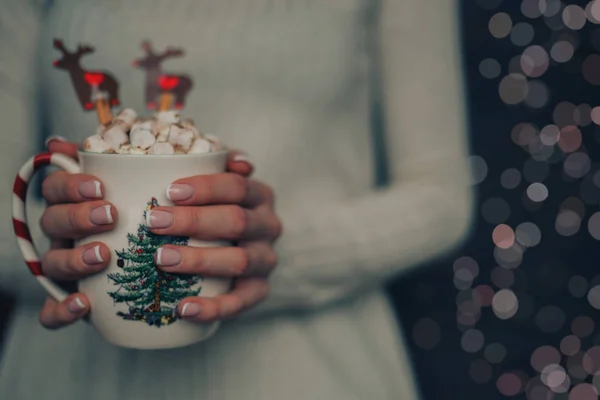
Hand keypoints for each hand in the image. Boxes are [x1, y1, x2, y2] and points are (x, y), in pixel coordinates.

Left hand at [37, 137, 254, 328]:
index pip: (237, 182)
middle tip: (154, 224)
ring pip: (241, 261)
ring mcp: (265, 259)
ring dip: (201, 260)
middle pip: (238, 219)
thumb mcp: (184, 182)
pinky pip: (242, 303)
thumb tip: (60, 145)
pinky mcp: (258, 291)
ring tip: (162, 260)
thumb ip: (135, 165)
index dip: (206, 186)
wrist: (225, 254)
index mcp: (255, 193)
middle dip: (196, 220)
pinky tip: (183, 309)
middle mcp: (267, 223)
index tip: (167, 191)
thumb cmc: (197, 211)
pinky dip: (214, 307)